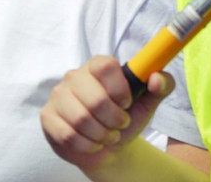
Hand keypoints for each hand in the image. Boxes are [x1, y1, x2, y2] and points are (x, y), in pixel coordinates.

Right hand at [41, 55, 173, 170]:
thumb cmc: (126, 118)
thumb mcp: (148, 103)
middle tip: (119, 124)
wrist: (108, 146)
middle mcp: (74, 76)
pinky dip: (87, 144)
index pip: (105, 66)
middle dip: (113, 119)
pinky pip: (68, 134)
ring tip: (108, 135)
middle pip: (95, 98)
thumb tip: (156, 77)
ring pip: (81, 119)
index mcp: (97, 65)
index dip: (119, 87)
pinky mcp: (48, 117)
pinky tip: (92, 142)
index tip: (127, 102)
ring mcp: (58, 96)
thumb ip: (162, 85)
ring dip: (101, 134)